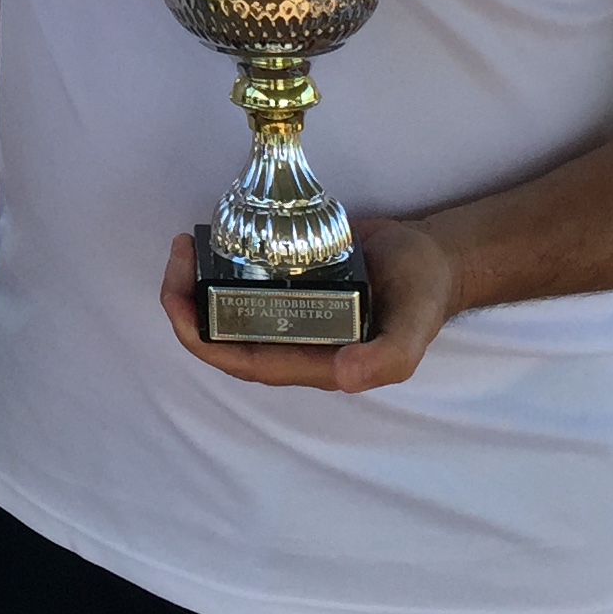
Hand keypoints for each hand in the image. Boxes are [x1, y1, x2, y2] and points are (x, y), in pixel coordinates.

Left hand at [155, 218, 457, 392]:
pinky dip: (219, 263)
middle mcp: (293, 338)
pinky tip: (208, 236)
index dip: (203, 341)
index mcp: (313, 359)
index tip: (177, 305)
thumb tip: (345, 377)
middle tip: (177, 257)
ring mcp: (288, 307)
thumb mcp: (414, 328)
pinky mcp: (290, 278)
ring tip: (185, 243)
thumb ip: (389, 357)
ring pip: (227, 305)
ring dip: (197, 281)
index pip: (244, 361)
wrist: (434, 258)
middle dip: (187, 303)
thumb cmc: (423, 296)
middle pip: (223, 334)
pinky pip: (244, 279)